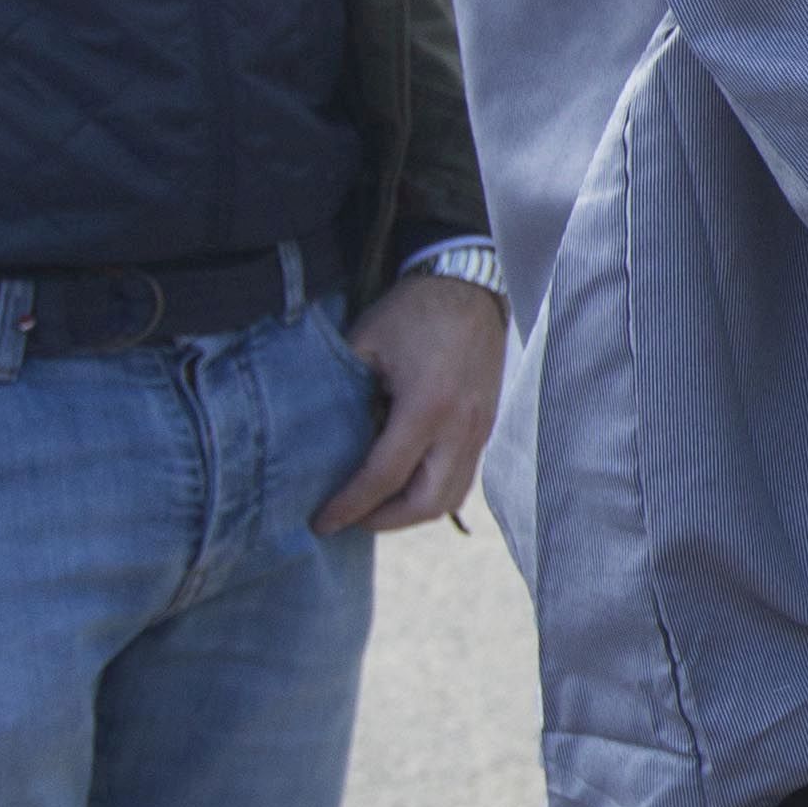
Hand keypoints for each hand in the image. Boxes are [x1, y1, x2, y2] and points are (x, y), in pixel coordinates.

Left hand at [320, 270, 505, 533]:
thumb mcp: (364, 345)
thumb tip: (321, 440)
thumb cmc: (412, 311)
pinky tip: (404, 480)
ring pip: (452, 495)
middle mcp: (461, 425)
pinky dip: (432, 489)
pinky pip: (463, 475)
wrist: (468, 285)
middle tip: (350, 518)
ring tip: (376, 505)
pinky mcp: (487, 425)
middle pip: (427, 502)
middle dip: (384, 520)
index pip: (384, 476)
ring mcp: (481, 428)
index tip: (321, 521)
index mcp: (427, 406)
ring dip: (412, 510)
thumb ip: (345, 394)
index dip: (349, 505)